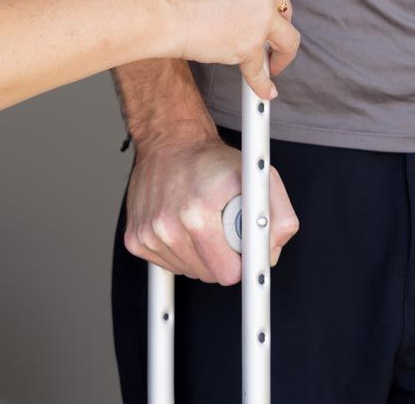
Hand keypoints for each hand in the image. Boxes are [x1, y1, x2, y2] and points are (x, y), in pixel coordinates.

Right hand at [124, 132, 300, 282]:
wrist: (169, 140)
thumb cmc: (210, 159)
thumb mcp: (257, 176)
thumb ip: (279, 215)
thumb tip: (272, 252)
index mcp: (198, 214)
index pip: (229, 273)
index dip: (242, 264)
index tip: (244, 254)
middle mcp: (169, 226)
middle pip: (210, 276)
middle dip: (222, 258)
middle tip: (222, 227)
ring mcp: (149, 234)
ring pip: (189, 272)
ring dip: (200, 255)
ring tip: (201, 222)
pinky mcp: (135, 239)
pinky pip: (168, 266)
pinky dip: (179, 252)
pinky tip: (181, 227)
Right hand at [158, 0, 299, 99]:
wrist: (160, 10)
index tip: (279, 0)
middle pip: (286, 6)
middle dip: (279, 21)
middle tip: (270, 33)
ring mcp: (260, 17)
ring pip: (289, 40)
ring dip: (284, 54)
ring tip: (275, 63)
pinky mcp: (249, 46)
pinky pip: (261, 70)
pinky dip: (263, 83)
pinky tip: (266, 90)